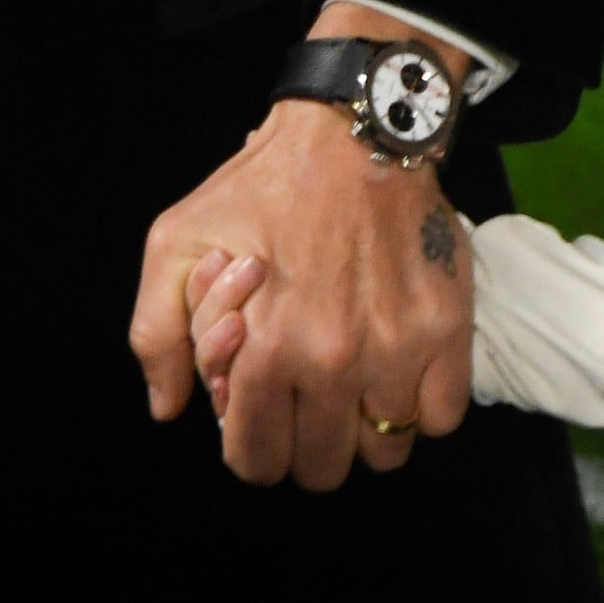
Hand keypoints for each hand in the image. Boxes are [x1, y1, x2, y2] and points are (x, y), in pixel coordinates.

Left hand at [132, 17, 476, 490]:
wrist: (351, 134)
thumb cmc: (260, 188)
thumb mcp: (175, 243)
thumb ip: (156, 334)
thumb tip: (169, 407)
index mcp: (266, 347)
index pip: (257, 459)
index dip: (252, 450)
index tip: (260, 423)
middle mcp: (334, 360)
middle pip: (322, 468)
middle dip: (305, 446)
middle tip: (304, 404)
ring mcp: (397, 350)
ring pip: (385, 452)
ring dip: (365, 432)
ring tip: (351, 388)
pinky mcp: (447, 331)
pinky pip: (440, 419)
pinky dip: (420, 409)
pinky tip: (395, 373)